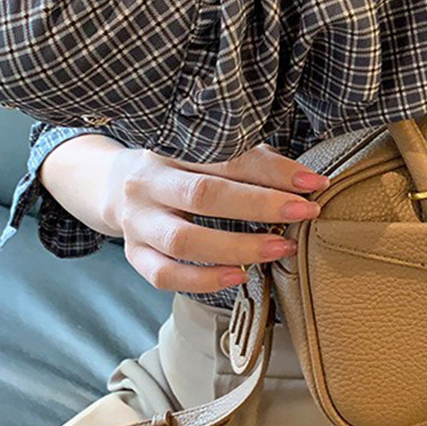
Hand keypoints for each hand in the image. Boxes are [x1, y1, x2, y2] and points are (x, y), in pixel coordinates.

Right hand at [105, 143, 328, 292]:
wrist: (112, 185)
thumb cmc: (179, 168)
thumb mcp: (207, 153)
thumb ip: (250, 162)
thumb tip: (307, 181)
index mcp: (174, 147)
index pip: (227, 156)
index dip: (274, 170)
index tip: (314, 184)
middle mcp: (151, 181)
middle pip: (205, 194)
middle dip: (260, 205)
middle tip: (304, 213)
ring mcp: (138, 220)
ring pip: (184, 239)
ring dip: (237, 246)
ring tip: (279, 249)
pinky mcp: (134, 253)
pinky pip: (164, 274)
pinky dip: (203, 279)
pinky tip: (238, 275)